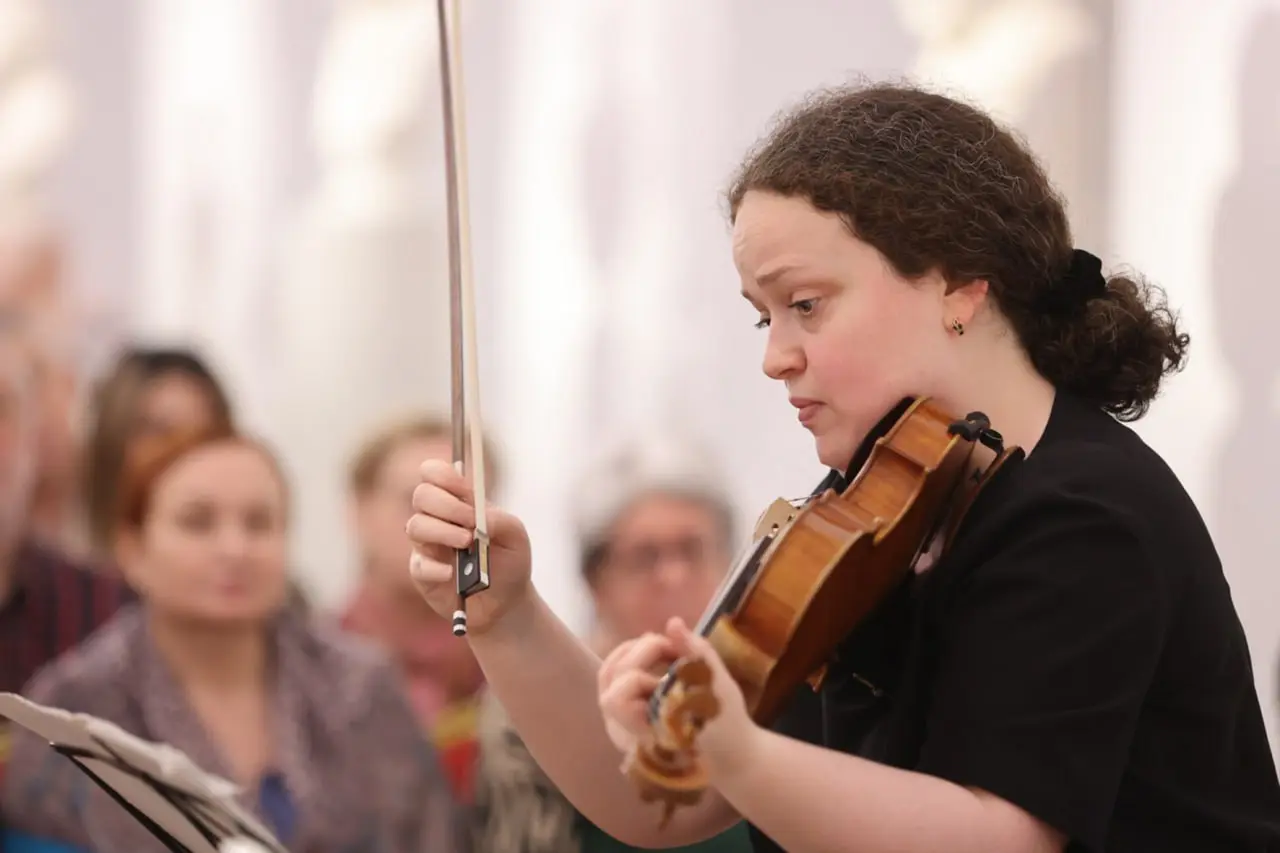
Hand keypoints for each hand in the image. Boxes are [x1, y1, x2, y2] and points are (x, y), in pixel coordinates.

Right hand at [406, 458, 533, 634]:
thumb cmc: (510, 561)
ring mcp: (427, 545)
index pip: (434, 473)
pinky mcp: (422, 573)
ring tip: (467, 543)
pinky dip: (435, 567)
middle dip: (447, 505)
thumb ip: (499, 519)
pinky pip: (418, 564)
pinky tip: (453, 573)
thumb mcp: (516, 535)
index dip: (442, 474)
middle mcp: (438, 519)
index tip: (462, 487)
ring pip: (415, 526)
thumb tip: (477, 515)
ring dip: (442, 531)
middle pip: (422, 495)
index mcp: (459, 501)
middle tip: (471, 522)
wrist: (507, 602)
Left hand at [598, 617, 758, 781]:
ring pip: (607, 678)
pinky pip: (611, 682)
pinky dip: (629, 661)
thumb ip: (696, 653)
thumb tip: (673, 623)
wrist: (727, 753)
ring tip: (661, 647)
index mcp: (646, 735)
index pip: (619, 696)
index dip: (642, 668)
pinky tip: (653, 655)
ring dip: (631, 653)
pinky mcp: (621, 718)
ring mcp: (618, 727)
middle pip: (610, 680)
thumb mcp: (719, 687)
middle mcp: (624, 735)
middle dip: (639, 652)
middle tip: (671, 647)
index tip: (675, 656)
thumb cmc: (726, 723)